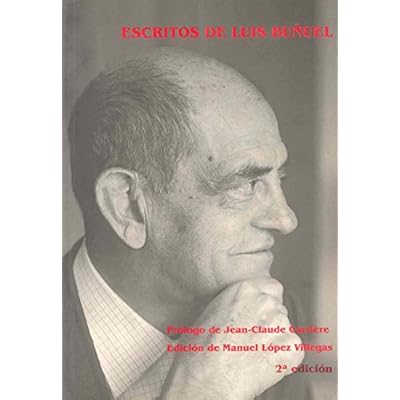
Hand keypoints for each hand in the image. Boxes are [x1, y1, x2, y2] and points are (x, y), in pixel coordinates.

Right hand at [159, 278, 303, 398]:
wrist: (206, 381)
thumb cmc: (199, 351)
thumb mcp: (211, 312)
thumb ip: (234, 303)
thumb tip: (243, 309)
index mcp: (246, 288)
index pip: (272, 287)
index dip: (266, 301)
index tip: (257, 314)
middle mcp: (266, 301)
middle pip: (279, 308)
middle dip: (269, 322)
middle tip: (251, 339)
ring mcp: (281, 324)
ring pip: (285, 330)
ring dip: (275, 340)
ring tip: (252, 354)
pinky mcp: (292, 348)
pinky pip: (292, 350)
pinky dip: (282, 359)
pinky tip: (261, 365)